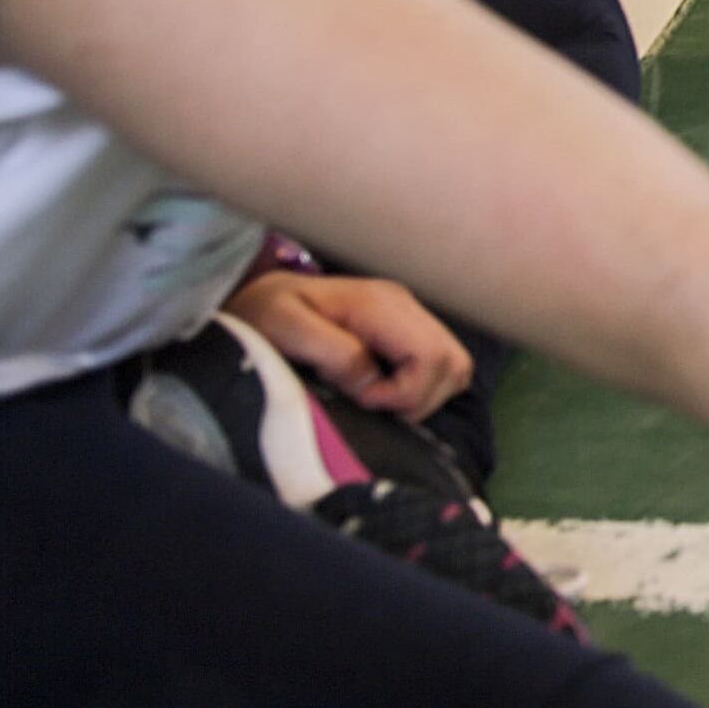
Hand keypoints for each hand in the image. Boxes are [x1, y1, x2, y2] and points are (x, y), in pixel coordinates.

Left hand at [224, 266, 473, 420]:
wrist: (255, 300)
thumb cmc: (262, 313)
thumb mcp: (283, 326)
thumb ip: (331, 351)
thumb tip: (372, 384)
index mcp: (380, 303)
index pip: (431, 355)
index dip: (405, 392)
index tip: (363, 401)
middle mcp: (404, 306)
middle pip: (452, 363)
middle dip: (418, 399)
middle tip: (371, 407)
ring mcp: (408, 319)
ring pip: (453, 368)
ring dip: (422, 397)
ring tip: (377, 401)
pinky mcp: (404, 333)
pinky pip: (438, 369)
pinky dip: (419, 390)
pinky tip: (381, 392)